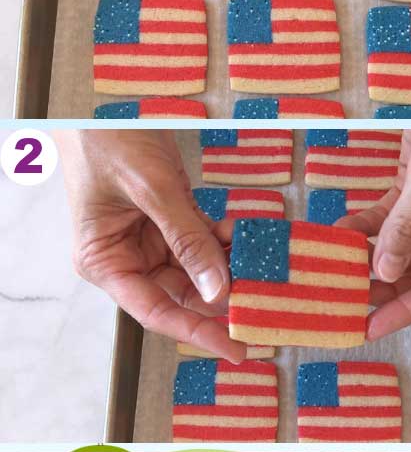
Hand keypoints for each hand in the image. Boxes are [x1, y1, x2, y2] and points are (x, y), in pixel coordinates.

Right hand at [55, 129, 244, 360]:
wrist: (103, 101)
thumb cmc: (107, 139)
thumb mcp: (152, 188)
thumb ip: (188, 238)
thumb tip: (219, 288)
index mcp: (106, 261)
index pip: (156, 311)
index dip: (197, 333)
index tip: (236, 349)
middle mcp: (127, 258)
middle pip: (182, 294)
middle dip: (223, 298)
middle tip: (265, 307)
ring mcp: (149, 239)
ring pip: (198, 269)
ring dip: (231, 267)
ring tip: (266, 272)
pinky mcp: (169, 219)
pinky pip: (204, 240)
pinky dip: (227, 239)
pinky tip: (251, 237)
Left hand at [338, 129, 410, 340]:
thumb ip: (410, 220)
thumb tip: (384, 268)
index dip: (408, 309)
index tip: (372, 325)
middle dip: (382, 289)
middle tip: (344, 304)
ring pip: (401, 250)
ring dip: (369, 261)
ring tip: (336, 275)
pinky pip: (388, 219)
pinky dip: (364, 228)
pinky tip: (340, 234)